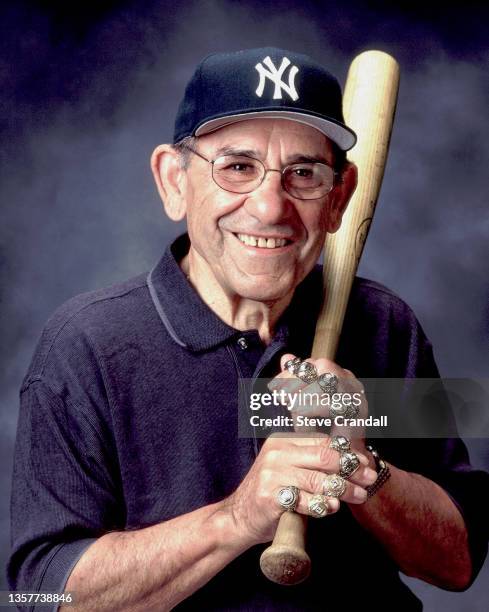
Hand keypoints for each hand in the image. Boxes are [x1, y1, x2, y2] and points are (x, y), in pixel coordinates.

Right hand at [223, 358, 376, 546]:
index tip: (365, 463)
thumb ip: (313, 463)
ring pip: (317, 479)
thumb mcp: (288, 469)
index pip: (322, 442)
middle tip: (369, 478)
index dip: (347, 453)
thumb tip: (354, 462)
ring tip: (359, 496)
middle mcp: (276, 453)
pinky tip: (333, 507)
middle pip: (323, 457)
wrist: (239, 516)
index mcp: (282, 441)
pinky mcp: (270, 496)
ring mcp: (271, 474)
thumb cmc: (271, 492)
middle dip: (351, 468)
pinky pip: (303, 500)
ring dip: (343, 489)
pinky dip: (321, 504)